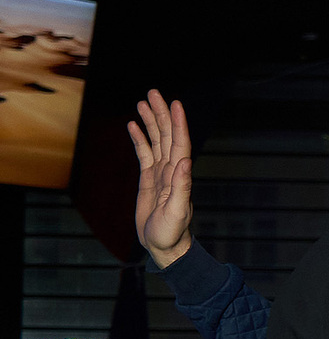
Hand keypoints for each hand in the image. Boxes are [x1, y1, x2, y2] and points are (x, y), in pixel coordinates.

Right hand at [128, 90, 195, 268]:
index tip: (175, 103)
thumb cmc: (171, 232)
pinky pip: (144, 154)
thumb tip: (184, 162)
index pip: (180, 142)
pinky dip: (140, 139)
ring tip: (144, 102)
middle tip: (153, 92)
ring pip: (156, 141)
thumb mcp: (177, 211)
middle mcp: (172, 170)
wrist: (164, 246)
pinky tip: (134, 126)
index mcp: (180, 175)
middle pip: (167, 135)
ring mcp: (161, 173)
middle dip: (161, 114)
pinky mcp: (149, 180)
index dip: (178, 123)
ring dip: (151, 121)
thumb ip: (181, 187)